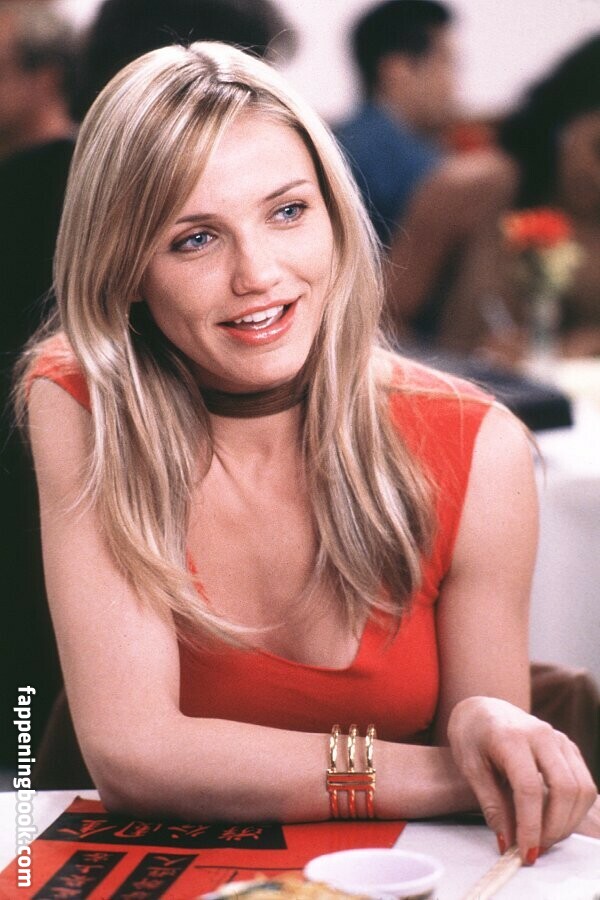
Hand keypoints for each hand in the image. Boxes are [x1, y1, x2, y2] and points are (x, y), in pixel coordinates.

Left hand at [447, 696, 596, 861]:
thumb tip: (508, 842)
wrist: (482, 709)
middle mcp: (541, 734)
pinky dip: (574, 809)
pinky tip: (554, 821)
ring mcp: (559, 739)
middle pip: (564, 789)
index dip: (530, 825)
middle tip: (535, 849)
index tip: (524, 851)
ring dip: (567, 822)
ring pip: (581, 788)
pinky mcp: (568, 747)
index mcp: (511, 737)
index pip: (529, 788)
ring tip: (544, 838)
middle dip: (554, 828)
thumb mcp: (470, 768)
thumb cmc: (472, 736)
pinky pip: (583, 783)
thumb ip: (491, 804)